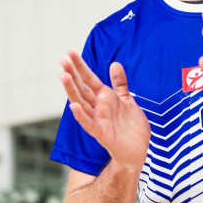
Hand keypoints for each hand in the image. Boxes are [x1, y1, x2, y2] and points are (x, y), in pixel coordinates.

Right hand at [60, 51, 150, 172]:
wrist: (139, 150)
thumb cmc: (131, 127)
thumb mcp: (127, 100)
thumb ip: (119, 84)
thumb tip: (114, 63)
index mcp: (104, 98)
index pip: (89, 79)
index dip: (80, 66)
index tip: (70, 52)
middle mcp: (98, 108)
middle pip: (82, 88)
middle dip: (72, 74)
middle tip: (62, 59)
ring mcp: (98, 120)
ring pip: (81, 103)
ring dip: (72, 90)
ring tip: (63, 76)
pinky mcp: (102, 134)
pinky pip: (89, 124)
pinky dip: (81, 116)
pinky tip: (73, 106)